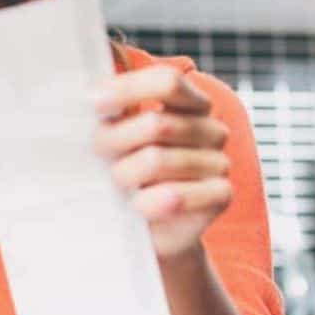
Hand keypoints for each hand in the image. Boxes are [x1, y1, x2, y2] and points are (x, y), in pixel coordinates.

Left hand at [91, 65, 231, 260]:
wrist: (148, 232)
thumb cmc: (129, 175)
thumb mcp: (117, 138)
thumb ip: (113, 112)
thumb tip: (93, 90)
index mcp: (189, 104)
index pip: (167, 82)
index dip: (129, 89)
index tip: (94, 103)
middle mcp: (210, 128)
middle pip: (156, 124)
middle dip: (115, 140)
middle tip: (97, 154)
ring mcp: (219, 161)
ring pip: (157, 159)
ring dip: (125, 174)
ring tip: (118, 186)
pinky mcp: (221, 194)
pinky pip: (177, 194)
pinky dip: (147, 202)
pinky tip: (138, 206)